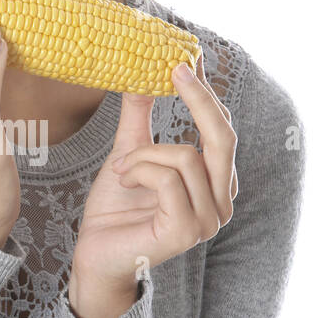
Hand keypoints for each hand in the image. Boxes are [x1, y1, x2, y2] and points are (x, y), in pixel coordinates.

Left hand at [67, 49, 237, 317]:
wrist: (94, 254)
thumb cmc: (114, 211)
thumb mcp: (129, 154)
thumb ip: (140, 120)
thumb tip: (143, 77)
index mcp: (215, 185)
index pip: (223, 131)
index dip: (206, 96)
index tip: (185, 63)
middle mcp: (221, 203)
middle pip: (223, 138)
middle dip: (200, 100)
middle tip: (175, 70)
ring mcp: (207, 221)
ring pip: (186, 157)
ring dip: (143, 154)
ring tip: (121, 169)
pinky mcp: (186, 231)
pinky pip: (169, 178)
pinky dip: (140, 170)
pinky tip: (123, 180)